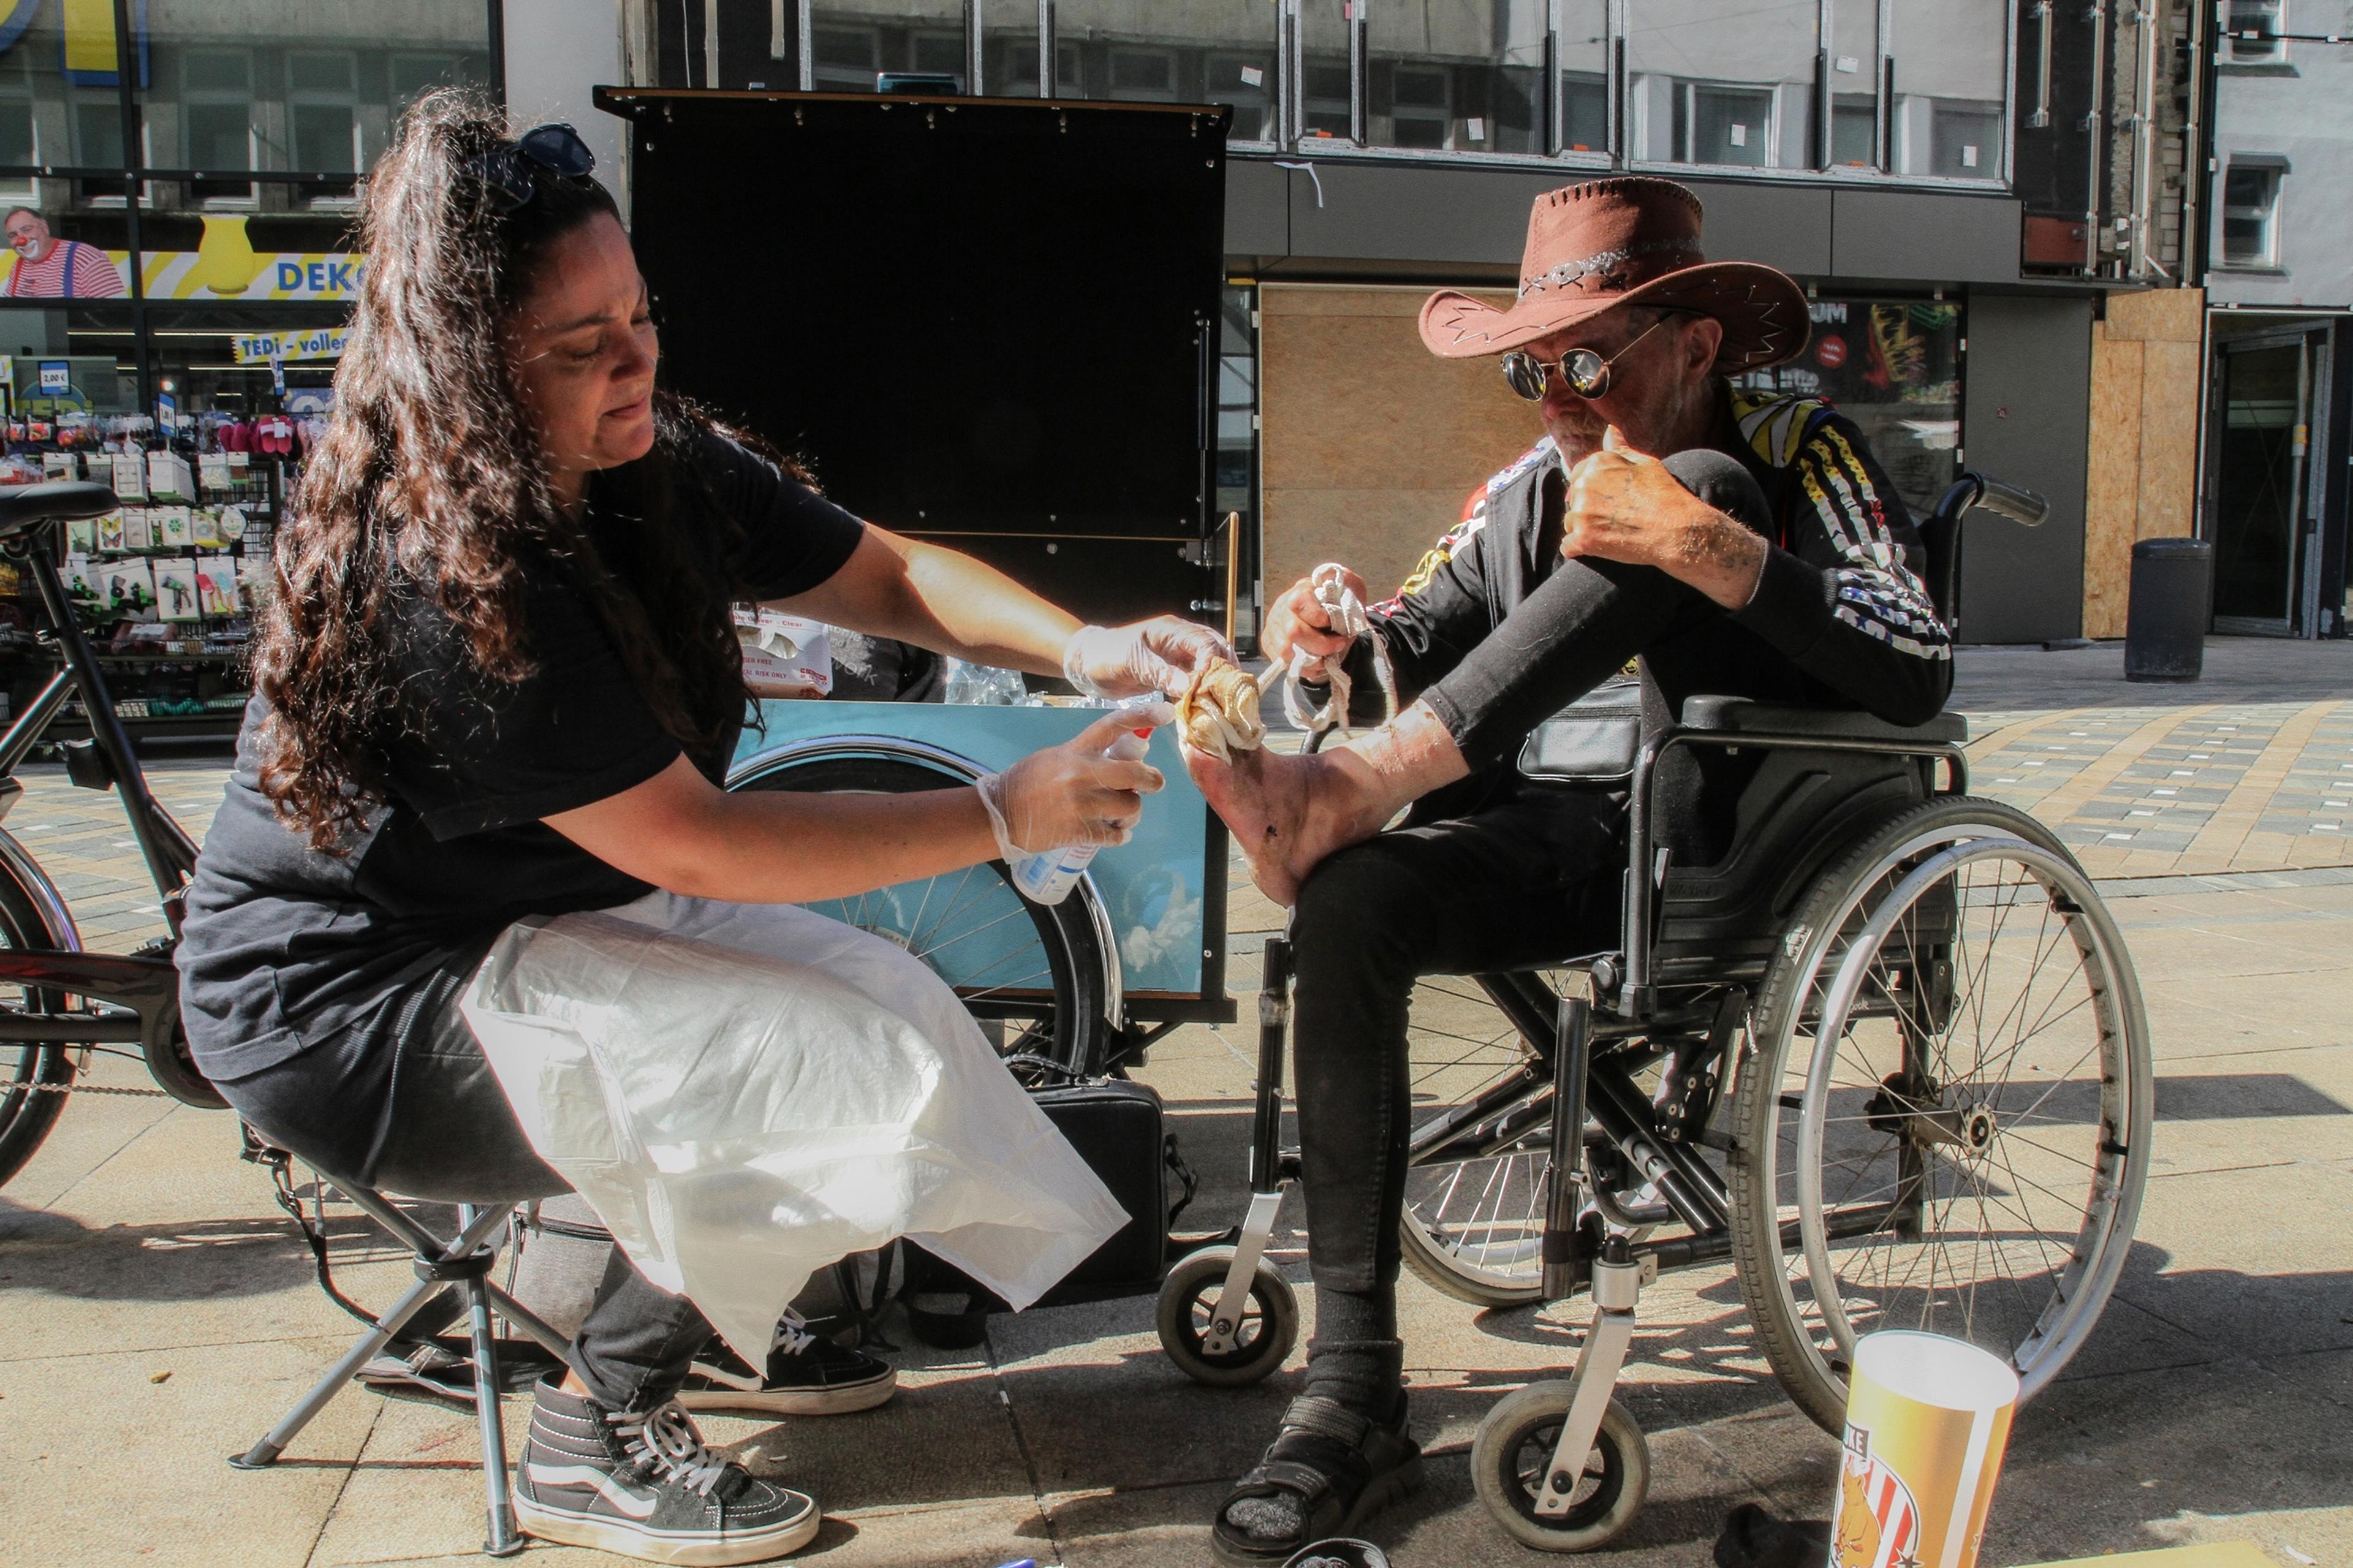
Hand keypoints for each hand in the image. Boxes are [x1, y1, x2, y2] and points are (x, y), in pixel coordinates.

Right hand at [975, 706, 1169, 854]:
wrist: (999, 815)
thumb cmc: (1027, 782)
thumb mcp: (1054, 757)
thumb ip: (1085, 755)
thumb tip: (1120, 757)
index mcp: (1074, 751)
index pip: (1112, 726)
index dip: (1142, 717)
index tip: (1165, 713)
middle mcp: (1081, 774)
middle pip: (1134, 773)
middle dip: (1151, 780)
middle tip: (1153, 784)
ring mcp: (1080, 805)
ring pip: (1130, 807)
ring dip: (1132, 811)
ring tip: (1124, 814)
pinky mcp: (1077, 831)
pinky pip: (1114, 835)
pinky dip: (1119, 835)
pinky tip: (1115, 833)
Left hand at [1064, 617, 1233, 699]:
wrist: (1088, 664)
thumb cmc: (1105, 656)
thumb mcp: (1130, 662)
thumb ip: (1159, 672)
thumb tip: (1188, 685)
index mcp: (1171, 630)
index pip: (1204, 642)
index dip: (1212, 663)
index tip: (1209, 686)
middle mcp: (1180, 641)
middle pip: (1215, 651)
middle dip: (1224, 672)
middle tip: (1230, 696)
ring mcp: (1177, 658)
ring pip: (1208, 667)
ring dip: (1215, 683)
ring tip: (1223, 704)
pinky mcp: (1172, 673)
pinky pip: (1194, 681)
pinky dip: (1201, 693)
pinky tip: (1205, 708)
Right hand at [1262, 566, 1368, 666]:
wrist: (1332, 626)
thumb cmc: (1341, 608)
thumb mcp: (1351, 591)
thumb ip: (1347, 581)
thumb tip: (1331, 577)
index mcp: (1301, 591)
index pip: (1299, 603)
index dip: (1319, 617)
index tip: (1334, 624)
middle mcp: (1282, 607)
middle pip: (1292, 631)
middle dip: (1320, 645)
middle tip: (1337, 645)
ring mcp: (1273, 626)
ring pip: (1286, 651)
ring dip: (1312, 659)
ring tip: (1326, 658)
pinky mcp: (1269, 642)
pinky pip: (1282, 662)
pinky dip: (1303, 668)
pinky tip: (1316, 663)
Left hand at [1562, 426, 1765, 609]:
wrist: (1677, 530)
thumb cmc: (1665, 494)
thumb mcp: (1645, 463)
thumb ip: (1621, 449)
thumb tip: (1610, 430)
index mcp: (1597, 464)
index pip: (1578, 475)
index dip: (1594, 490)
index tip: (1611, 500)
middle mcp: (1584, 485)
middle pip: (1573, 500)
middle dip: (1589, 509)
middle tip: (1616, 518)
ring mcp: (1581, 513)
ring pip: (1570, 523)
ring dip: (1585, 529)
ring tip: (1612, 533)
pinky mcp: (1583, 539)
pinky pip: (1569, 547)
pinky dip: (1581, 550)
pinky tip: (1601, 548)